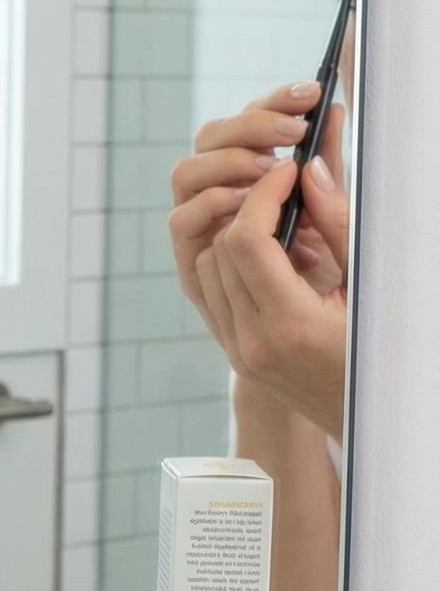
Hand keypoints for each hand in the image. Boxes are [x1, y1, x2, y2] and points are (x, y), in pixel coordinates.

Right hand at [170, 83, 345, 296]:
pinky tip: (243, 202)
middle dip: (249, 125)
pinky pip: (182, 222)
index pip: (247, 122)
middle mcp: (219, 194)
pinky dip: (208, 204)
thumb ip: (331, 174)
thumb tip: (335, 112)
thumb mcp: (338, 219)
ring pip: (185, 173)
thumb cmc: (332, 281)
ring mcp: (199, 226)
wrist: (314, 346)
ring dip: (225, 163)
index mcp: (253, 174)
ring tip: (268, 169)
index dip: (270, 102)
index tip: (311, 97)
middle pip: (208, 137)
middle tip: (293, 131)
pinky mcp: (189, 261)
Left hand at [189, 155, 348, 440]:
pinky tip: (271, 254)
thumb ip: (338, 229)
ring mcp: (237, 351)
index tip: (287, 172)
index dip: (262, 196)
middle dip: (248, 210)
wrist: (371, 418)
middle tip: (287, 191)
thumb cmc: (385, 351)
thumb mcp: (372, 287)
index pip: (246, 242)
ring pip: (205, 268)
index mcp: (290, 326)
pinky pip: (212, 293)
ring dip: (234, 236)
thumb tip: (309, 174)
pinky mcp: (234, 352)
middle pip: (219, 250)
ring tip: (282, 224)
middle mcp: (252, 342)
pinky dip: (230, 263)